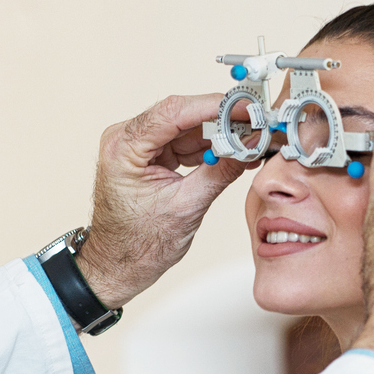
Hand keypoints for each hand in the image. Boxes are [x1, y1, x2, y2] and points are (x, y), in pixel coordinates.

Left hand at [79, 93, 247, 308]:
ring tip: (252, 141)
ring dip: (221, 134)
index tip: (245, 109)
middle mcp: (127, 140)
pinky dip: (211, 147)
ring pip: (188, 128)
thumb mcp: (186, 208)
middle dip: (222, 120)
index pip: (174, 112)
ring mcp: (139, 147)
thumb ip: (220, 173)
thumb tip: (249, 148)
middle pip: (183, 116)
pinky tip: (235, 151)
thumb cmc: (136, 246)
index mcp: (124, 148)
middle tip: (256, 124)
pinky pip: (186, 143)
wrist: (117, 267)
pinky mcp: (151, 156)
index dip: (214, 107)